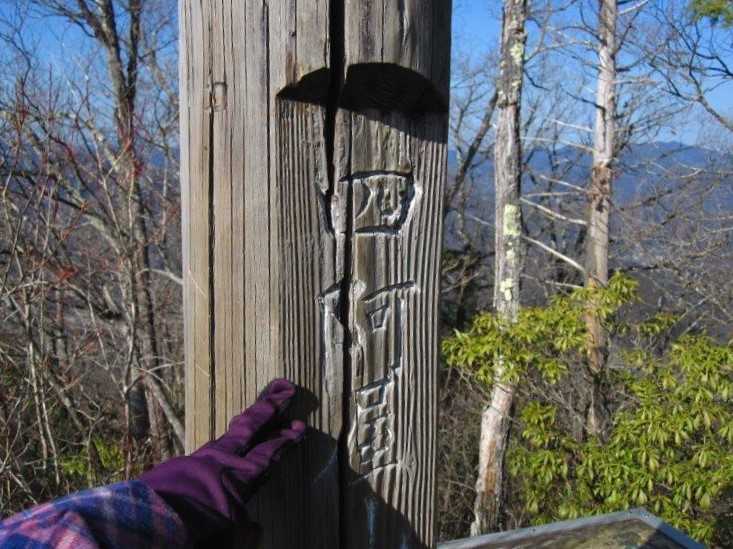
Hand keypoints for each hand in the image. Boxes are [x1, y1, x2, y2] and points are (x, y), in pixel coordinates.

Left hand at [140, 379, 305, 542]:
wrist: (144, 524)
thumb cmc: (192, 532)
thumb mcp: (227, 540)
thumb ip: (245, 534)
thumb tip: (256, 529)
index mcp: (237, 480)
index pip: (267, 454)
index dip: (285, 441)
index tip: (300, 428)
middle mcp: (219, 463)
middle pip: (248, 428)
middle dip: (267, 409)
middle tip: (283, 389)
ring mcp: (197, 461)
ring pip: (227, 436)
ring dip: (244, 423)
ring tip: (254, 414)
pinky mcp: (177, 467)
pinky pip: (208, 450)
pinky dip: (222, 444)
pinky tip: (222, 447)